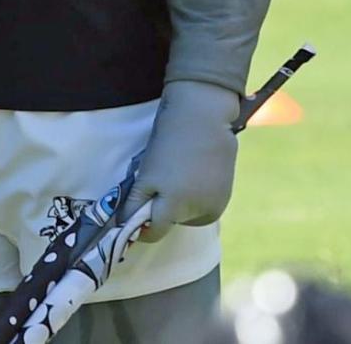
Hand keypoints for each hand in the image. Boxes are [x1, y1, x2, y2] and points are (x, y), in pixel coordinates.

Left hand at [121, 80, 239, 241]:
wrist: (202, 117)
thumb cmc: (167, 141)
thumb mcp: (145, 173)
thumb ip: (135, 203)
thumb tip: (124, 225)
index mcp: (175, 205)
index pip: (155, 233)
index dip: (141, 227)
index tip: (135, 215)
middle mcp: (199, 211)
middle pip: (172, 223)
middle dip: (163, 210)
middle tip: (159, 181)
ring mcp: (216, 204)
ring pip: (189, 216)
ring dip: (181, 205)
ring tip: (178, 174)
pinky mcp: (227, 196)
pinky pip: (205, 206)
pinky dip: (197, 197)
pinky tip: (194, 174)